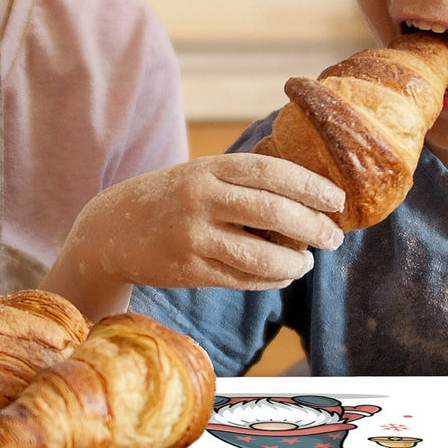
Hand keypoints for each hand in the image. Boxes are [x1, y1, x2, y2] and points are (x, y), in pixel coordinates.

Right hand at [43, 154, 345, 317]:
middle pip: (273, 212)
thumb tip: (307, 196)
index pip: (271, 171)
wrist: (111, 228)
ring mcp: (193, 236)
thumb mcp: (199, 174)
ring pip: (260, 254)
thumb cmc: (169, 198)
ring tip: (307, 263)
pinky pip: (242, 279)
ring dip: (293, 262)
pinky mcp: (188, 270)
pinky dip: (269, 279)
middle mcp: (200, 199)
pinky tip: (282, 275)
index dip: (310, 186)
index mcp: (208, 168)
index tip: (336, 199)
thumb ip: (242, 181)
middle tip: (333, 236)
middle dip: (312, 226)